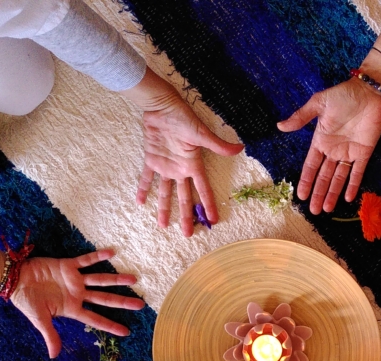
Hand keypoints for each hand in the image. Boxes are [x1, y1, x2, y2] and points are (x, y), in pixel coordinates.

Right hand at [11, 251, 145, 358]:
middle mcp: (77, 295)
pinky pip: (85, 260)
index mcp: (72, 309)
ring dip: (116, 279)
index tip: (126, 332)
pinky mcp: (67, 265)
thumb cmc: (25, 301)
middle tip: (141, 304)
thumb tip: (54, 356)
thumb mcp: (39, 320)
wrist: (13, 281)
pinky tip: (112, 253)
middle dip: (122, 302)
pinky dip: (97, 256)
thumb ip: (50, 336)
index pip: (96, 319)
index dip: (110, 325)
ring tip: (134, 279)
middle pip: (105, 299)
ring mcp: (74, 280)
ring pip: (100, 280)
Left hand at [127, 71, 242, 235]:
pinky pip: (147, 177)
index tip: (213, 220)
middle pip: (185, 197)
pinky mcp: (152, 159)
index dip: (208, 205)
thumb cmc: (183, 118)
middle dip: (186, 216)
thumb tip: (240, 148)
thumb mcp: (201, 133)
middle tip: (187, 234)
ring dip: (164, 208)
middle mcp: (181, 169)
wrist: (161, 106)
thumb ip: (218, 144)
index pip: (203, 189)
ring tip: (163, 226)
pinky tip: (141, 202)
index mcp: (193, 165)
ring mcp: (166, 165)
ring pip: (166, 193)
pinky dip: (144, 188)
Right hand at [277, 80, 380, 213]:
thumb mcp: (319, 104)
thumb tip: (280, 126)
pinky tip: (347, 198)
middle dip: (318, 194)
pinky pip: (358, 172)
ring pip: (338, 178)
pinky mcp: (364, 152)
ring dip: (332, 194)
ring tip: (327, 210)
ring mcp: (349, 153)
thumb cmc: (343, 95)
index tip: (300, 196)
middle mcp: (333, 150)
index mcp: (321, 140)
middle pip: (324, 177)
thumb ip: (301, 117)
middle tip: (314, 212)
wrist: (369, 91)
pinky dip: (353, 185)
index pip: (311, 166)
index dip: (306, 181)